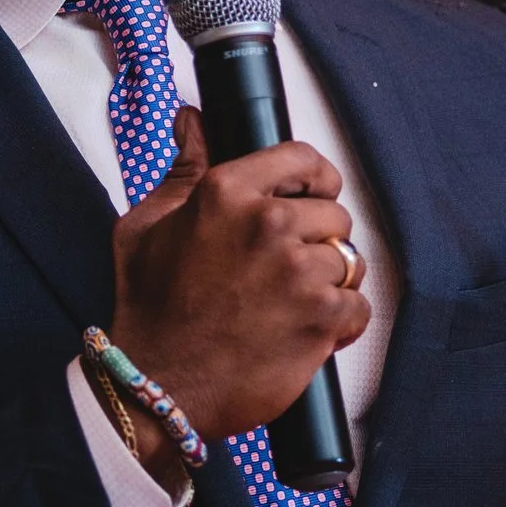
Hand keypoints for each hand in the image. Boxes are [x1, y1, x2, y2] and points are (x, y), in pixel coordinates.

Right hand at [108, 107, 369, 480]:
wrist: (156, 386)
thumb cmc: (149, 309)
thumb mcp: (147, 224)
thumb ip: (182, 168)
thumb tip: (193, 119)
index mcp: (227, 192)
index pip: (303, 159)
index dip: (314, 178)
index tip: (313, 195)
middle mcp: (268, 224)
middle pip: (333, 214)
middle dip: (318, 240)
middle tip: (288, 268)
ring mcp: (298, 272)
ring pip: (349, 260)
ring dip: (330, 282)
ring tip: (295, 303)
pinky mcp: (320, 318)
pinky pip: (358, 306)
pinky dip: (341, 322)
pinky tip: (307, 330)